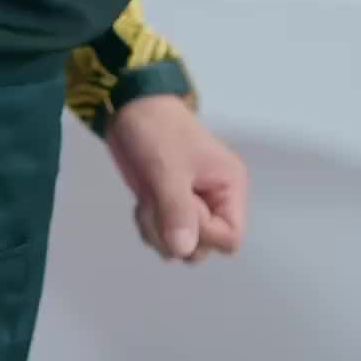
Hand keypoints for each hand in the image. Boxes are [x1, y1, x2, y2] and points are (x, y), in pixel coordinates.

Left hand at [106, 95, 247, 262]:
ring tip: (148, 201)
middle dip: (174, 233)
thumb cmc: (156, 131)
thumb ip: (176, 211)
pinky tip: (143, 204)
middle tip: (157, 202)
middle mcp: (216, 201)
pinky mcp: (171, 208)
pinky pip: (165, 239)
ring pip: (182, 248)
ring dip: (158, 232)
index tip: (181, 207)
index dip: (204, 233)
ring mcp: (193, 207)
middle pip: (204, 248)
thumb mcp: (167, 169)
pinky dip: (150, 228)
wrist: (130, 109)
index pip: (230, 238)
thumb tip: (184, 250)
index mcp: (229, 187)